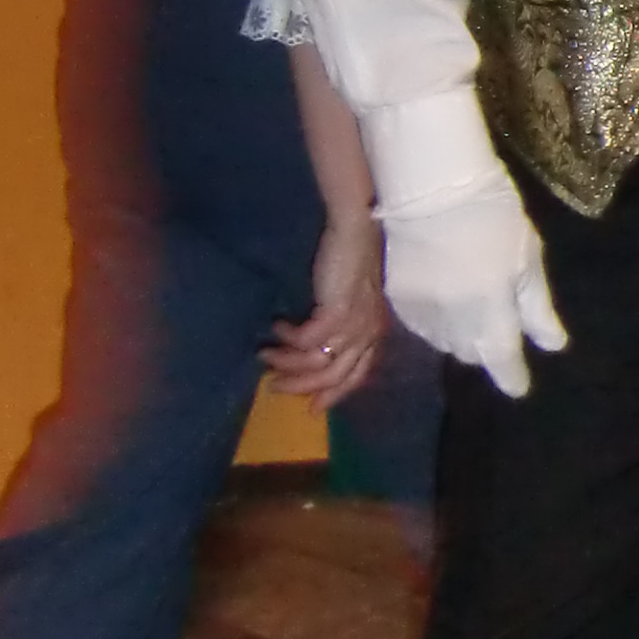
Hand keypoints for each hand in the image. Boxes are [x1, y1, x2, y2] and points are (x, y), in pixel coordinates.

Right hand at [262, 211, 388, 409]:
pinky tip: (277, 324)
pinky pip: (308, 340)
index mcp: (374, 334)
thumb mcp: (349, 301)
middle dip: (300, 385)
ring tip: (265, 353)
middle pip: (334, 377)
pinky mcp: (338, 311)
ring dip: (287, 363)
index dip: (334, 395)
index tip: (310, 408)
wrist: (354, 230)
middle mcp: (368, 334)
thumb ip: (340, 326)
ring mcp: (355, 324)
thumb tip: (314, 351)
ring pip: (318, 363)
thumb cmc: (349, 262)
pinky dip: (288, 338)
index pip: (356, 377)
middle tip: (272, 384)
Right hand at [382, 171, 567, 398]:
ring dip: (459, 335)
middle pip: (471, 353)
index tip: (519, 386)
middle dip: (485, 347)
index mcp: (491, 309)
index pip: (502, 359)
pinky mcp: (397, 299)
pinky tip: (443, 295)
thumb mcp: (527, 257)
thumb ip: (538, 308)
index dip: (512, 377)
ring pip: (444, 342)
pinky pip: (421, 325)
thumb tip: (553, 346)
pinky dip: (435, 320)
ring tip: (468, 304)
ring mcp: (421, 311)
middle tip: (495, 325)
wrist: (431, 185)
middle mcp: (453, 319)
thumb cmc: (493, 215)